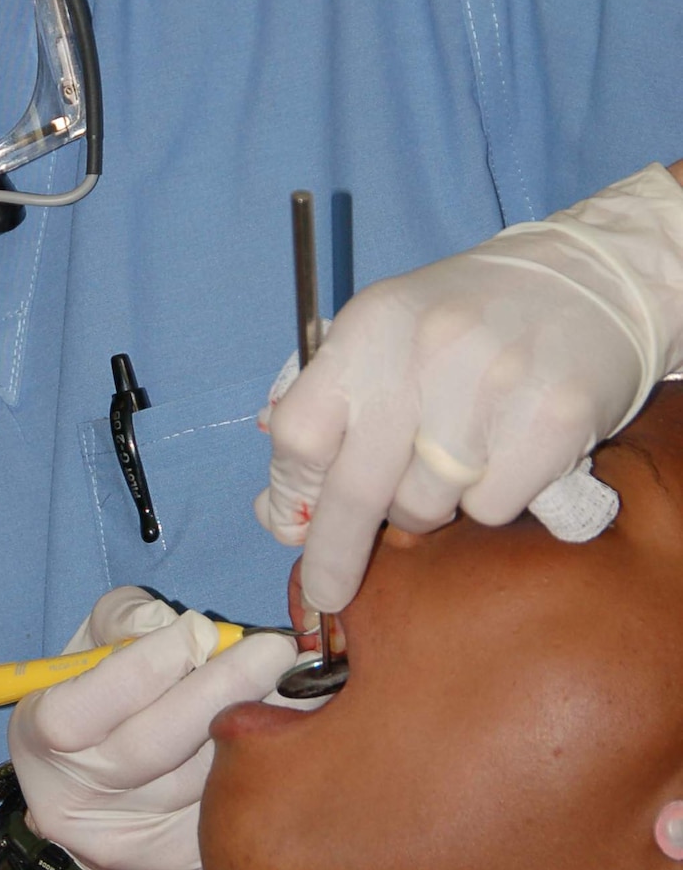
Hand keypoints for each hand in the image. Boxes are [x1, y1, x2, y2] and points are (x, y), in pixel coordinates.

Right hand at [8, 586, 296, 869]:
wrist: (99, 825)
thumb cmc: (100, 713)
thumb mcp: (86, 656)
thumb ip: (122, 622)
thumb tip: (176, 622)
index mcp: (42, 740)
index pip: (84, 706)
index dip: (146, 664)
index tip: (198, 630)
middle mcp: (77, 800)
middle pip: (153, 744)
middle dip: (222, 687)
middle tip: (274, 649)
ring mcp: (130, 842)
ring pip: (202, 779)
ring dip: (259, 727)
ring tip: (300, 686)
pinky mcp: (182, 867)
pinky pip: (234, 813)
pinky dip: (272, 770)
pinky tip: (296, 737)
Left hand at [256, 164, 682, 612]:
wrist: (587, 279)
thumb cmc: (469, 320)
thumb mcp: (387, 335)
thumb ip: (332, 412)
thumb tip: (282, 509)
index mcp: (371, 325)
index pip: (301, 433)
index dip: (290, 489)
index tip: (291, 524)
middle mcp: (426, 349)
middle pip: (355, 487)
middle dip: (335, 552)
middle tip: (329, 590)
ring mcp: (493, 382)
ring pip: (426, 505)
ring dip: (432, 504)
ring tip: (456, 458)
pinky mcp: (554, 417)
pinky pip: (491, 508)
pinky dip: (491, 500)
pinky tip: (506, 455)